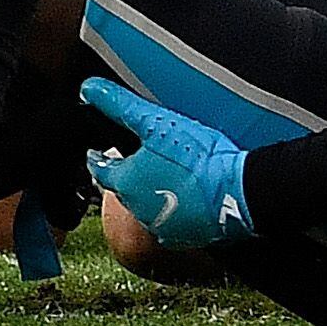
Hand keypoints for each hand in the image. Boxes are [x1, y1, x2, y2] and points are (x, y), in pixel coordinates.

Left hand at [82, 79, 254, 248]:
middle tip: (148, 160)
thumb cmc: (198, 158)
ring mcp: (158, 225)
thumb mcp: (158, 122)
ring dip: (155, 193)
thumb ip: (122, 106)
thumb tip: (89, 89)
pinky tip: (194, 198)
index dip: (98, 158)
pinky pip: (173, 223)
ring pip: (148, 205)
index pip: (99, 168)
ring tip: (175, 177)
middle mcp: (134, 207)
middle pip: (125, 187)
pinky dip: (178, 211)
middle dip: (132, 175)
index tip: (97, 153)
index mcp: (124, 181)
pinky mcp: (181, 236)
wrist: (236, 193)